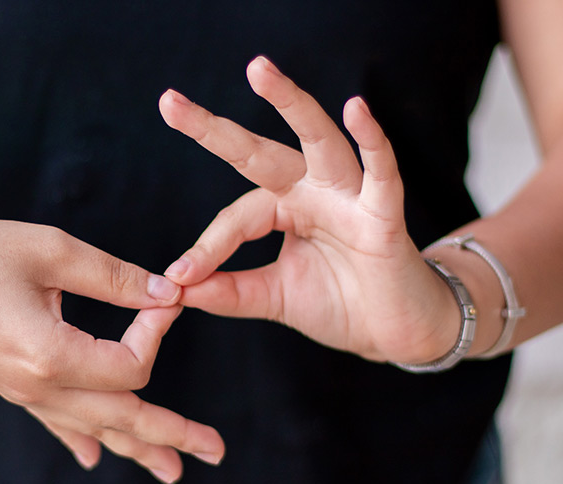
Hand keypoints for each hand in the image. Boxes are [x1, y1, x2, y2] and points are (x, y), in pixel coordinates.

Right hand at [0, 210, 224, 483]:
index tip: (169, 297)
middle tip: (216, 449)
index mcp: (49, 355)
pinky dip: (85, 439)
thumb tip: (169, 293)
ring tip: (175, 469)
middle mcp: (37, 387)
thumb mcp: (53, 251)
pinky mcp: (12, 386)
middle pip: (122, 418)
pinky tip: (97, 457)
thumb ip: (116, 277)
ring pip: (94, 430)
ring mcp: (22, 394)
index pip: (131, 366)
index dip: (159, 332)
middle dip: (173, 432)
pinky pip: (57, 424)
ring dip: (138, 446)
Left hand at [159, 56, 459, 364]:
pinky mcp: (384, 214)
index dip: (208, 246)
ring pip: (319, 141)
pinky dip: (372, 142)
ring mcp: (348, 198)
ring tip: (258, 70)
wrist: (393, 334)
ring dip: (291, 103)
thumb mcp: (273, 296)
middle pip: (260, 153)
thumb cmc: (339, 305)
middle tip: (169, 102)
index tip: (179, 275)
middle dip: (215, 129)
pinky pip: (381, 173)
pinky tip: (356, 108)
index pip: (237, 216)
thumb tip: (176, 289)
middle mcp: (312, 193)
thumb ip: (228, 292)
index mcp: (285, 210)